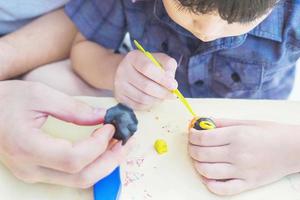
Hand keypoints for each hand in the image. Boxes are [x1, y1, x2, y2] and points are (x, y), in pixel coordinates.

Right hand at [0, 81, 132, 187]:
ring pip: (79, 181)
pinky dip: (92, 164)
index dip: (98, 144)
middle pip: (81, 177)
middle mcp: (30, 168)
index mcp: (27, 147)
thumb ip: (74, 109)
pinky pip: (71, 176)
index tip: (111, 126)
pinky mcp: (38, 172)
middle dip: (110, 160)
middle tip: (126, 140)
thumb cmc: (6, 99)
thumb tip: (104, 117)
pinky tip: (102, 149)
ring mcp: (33, 174)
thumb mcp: (40, 95)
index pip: (74, 158)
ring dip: (105, 164)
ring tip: (119, 144)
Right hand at [114, 50, 177, 109]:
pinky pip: (138, 105)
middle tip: (173, 95)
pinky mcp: (120, 97)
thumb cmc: (146, 64)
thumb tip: (171, 79)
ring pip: (142, 98)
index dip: (162, 78)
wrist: (125, 71)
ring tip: (163, 97)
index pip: (147, 68)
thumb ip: (168, 65)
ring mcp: (120, 85)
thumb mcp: (158, 59)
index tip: (174, 85)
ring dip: (157, 100)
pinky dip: (150, 104)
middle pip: (146, 86)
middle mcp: (123, 71)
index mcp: (133, 57)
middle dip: (163, 92)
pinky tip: (154, 99)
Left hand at [188, 119, 299, 195]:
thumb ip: (221, 122)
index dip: (192, 136)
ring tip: (198, 159)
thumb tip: (200, 121)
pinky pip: (223, 189)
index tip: (191, 134)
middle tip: (192, 145)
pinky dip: (210, 184)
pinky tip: (207, 176)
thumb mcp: (245, 122)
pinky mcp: (248, 184)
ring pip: (207, 171)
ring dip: (197, 164)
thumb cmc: (269, 133)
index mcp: (236, 135)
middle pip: (202, 154)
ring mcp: (242, 171)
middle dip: (192, 149)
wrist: (293, 149)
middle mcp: (237, 154)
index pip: (203, 138)